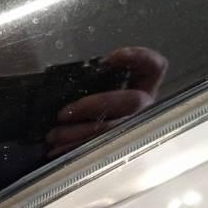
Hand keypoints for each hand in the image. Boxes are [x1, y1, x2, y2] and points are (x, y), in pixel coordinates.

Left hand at [46, 47, 167, 156]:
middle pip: (132, 101)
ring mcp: (135, 128)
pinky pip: (101, 148)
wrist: (88, 141)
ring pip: (114, 129)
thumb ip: (89, 79)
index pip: (154, 67)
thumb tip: (56, 73)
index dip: (140, 58)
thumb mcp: (93, 88)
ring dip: (80, 132)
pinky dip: (76, 149)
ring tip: (54, 135)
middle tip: (64, 112)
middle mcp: (144, 108)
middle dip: (96, 104)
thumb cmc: (91, 105)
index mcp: (143, 87)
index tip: (111, 58)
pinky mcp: (119, 146)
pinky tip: (57, 149)